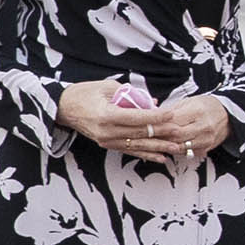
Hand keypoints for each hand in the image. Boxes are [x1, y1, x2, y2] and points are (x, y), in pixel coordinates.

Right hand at [60, 82, 230, 163]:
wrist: (63, 108)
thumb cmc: (85, 93)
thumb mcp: (107, 87)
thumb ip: (131, 94)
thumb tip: (153, 102)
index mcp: (106, 115)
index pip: (137, 117)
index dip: (156, 117)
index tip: (171, 115)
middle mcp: (107, 131)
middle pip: (140, 133)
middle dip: (162, 133)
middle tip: (181, 132)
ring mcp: (106, 140)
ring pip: (138, 145)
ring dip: (159, 147)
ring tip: (176, 148)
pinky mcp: (107, 145)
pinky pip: (130, 150)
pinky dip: (146, 154)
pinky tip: (161, 157)